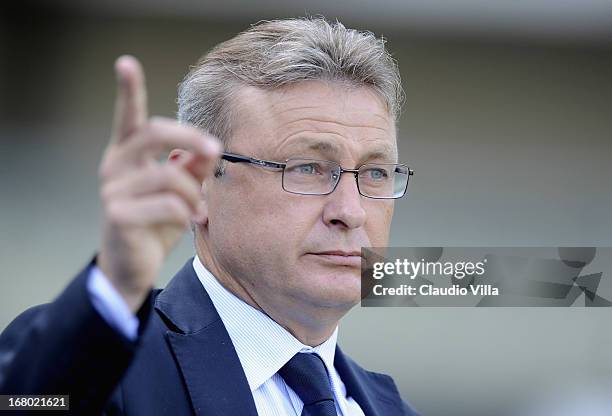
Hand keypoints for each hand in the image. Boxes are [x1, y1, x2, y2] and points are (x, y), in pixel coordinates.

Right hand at [97, 56, 219, 311]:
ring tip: (200, 210)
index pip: (128, 116)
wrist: (133, 264)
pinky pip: (168, 205)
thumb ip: (192, 166)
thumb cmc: (158, 220)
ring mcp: (113, 189)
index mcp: (129, 153)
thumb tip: (208, 148)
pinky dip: (188, 214)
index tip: (125, 62)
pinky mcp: (117, 214)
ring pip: (170, 176)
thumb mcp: (180, 190)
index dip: (127, 89)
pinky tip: (191, 222)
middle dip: (192, 138)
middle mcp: (115, 165)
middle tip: (216, 150)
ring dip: (195, 194)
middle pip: (154, 133)